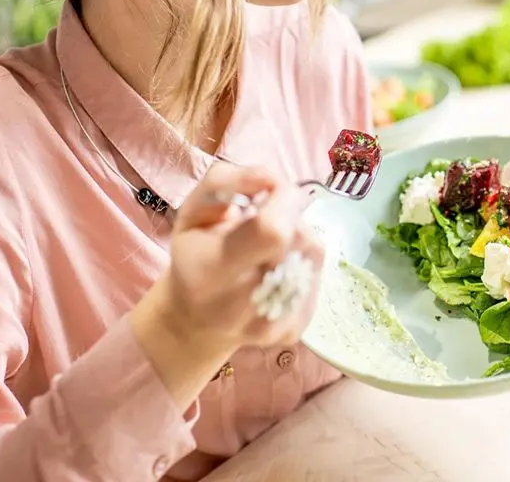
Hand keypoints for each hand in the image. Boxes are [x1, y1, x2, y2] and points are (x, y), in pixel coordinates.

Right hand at [166, 162, 323, 348]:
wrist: (196, 320)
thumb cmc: (195, 255)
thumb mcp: (192, 210)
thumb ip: (225, 181)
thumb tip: (272, 178)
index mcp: (211, 272)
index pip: (272, 230)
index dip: (283, 199)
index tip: (269, 191)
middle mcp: (241, 306)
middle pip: (298, 238)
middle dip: (288, 216)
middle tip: (263, 222)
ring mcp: (271, 325)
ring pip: (313, 253)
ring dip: (297, 237)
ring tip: (268, 246)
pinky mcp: (294, 332)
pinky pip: (317, 275)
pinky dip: (303, 261)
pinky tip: (278, 267)